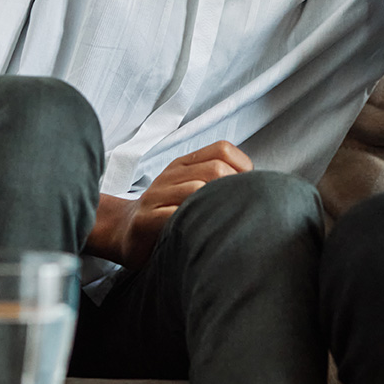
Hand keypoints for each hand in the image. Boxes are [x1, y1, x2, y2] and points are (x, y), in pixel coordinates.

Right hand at [87, 141, 253, 268]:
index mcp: (185, 163)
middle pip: (216, 169)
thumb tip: (258, 185)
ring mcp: (157, 195)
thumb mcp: (190, 186)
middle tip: (237, 211)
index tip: (246, 191)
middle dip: (233, 190)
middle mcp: (172, 174)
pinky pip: (175, 216)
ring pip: (198, 190)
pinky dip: (193, 224)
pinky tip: (201, 235)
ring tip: (223, 224)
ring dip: (216, 208)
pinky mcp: (145, 220)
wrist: (124, 230)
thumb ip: (217, 180)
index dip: (242, 168)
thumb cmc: (168, 211)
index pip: (222, 149)